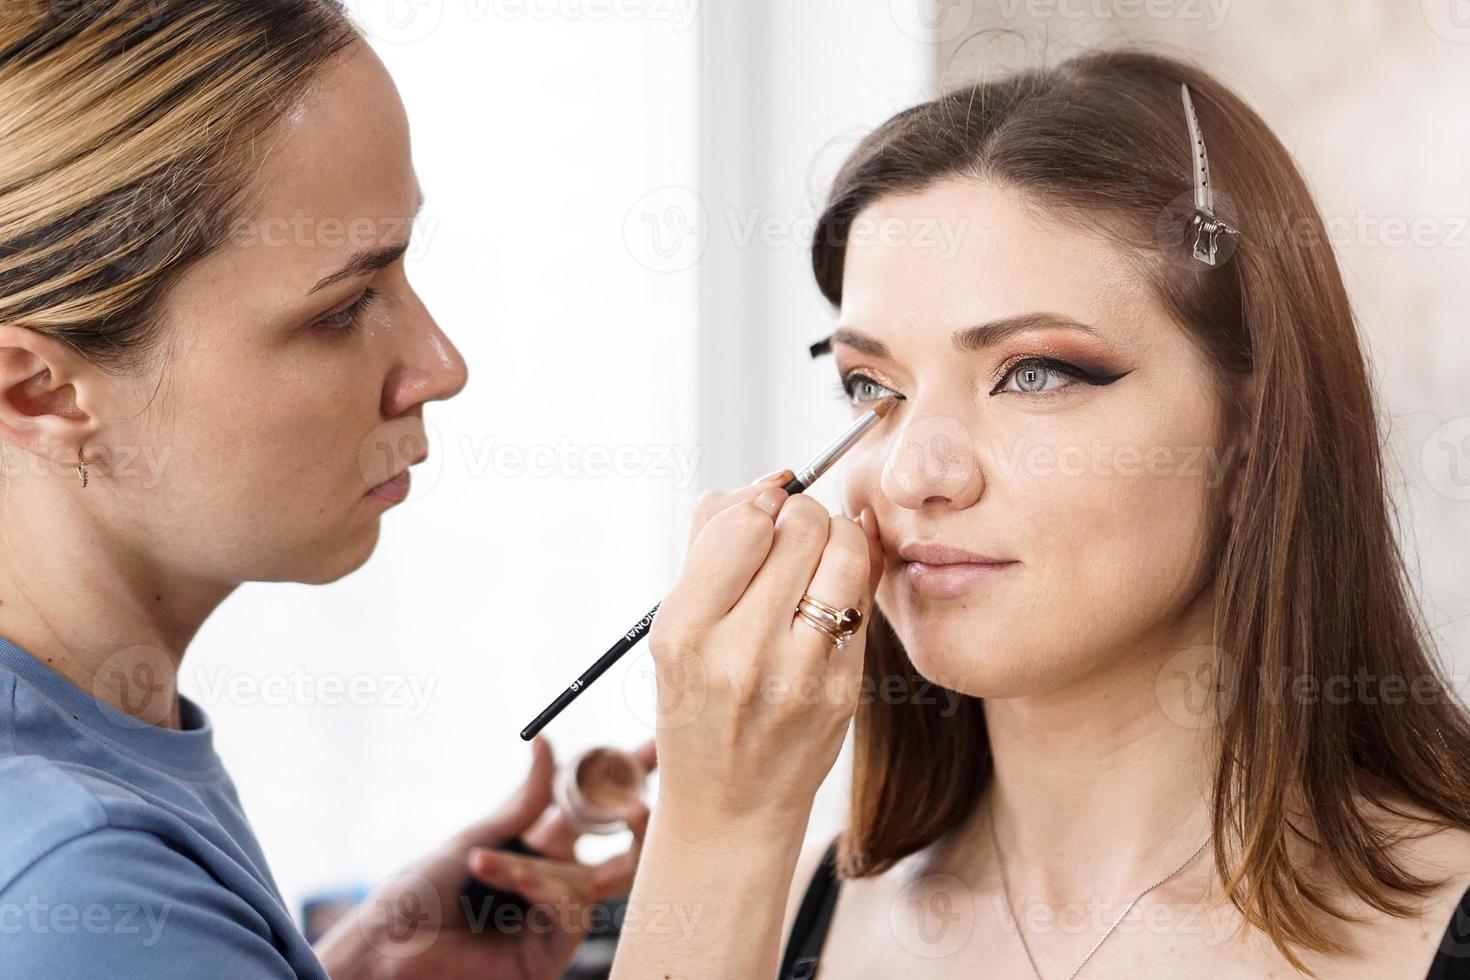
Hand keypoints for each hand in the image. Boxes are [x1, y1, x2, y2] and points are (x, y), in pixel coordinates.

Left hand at [314, 736, 653, 979]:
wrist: (387, 946)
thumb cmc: (419, 892)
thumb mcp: (476, 836)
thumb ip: (524, 801)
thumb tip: (546, 744)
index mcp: (538, 849)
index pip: (593, 810)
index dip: (624, 780)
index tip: (653, 747)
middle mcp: (554, 882)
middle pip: (619, 850)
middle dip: (637, 822)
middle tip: (638, 804)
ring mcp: (554, 919)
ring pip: (595, 883)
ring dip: (546, 866)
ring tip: (489, 864)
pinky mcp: (549, 952)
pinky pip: (568, 914)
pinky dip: (539, 890)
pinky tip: (506, 881)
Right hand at [647, 469, 882, 833]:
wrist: (729, 805)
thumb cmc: (698, 702)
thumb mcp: (674, 628)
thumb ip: (711, 545)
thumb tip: (770, 483)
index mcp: (684, 631)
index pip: (744, 523)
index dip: (762, 503)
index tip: (763, 514)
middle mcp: (739, 653)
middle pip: (802, 527)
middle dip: (802, 515)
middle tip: (794, 536)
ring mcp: (799, 674)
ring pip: (846, 552)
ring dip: (838, 538)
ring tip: (819, 558)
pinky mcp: (844, 690)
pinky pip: (863, 599)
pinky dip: (853, 580)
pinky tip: (834, 593)